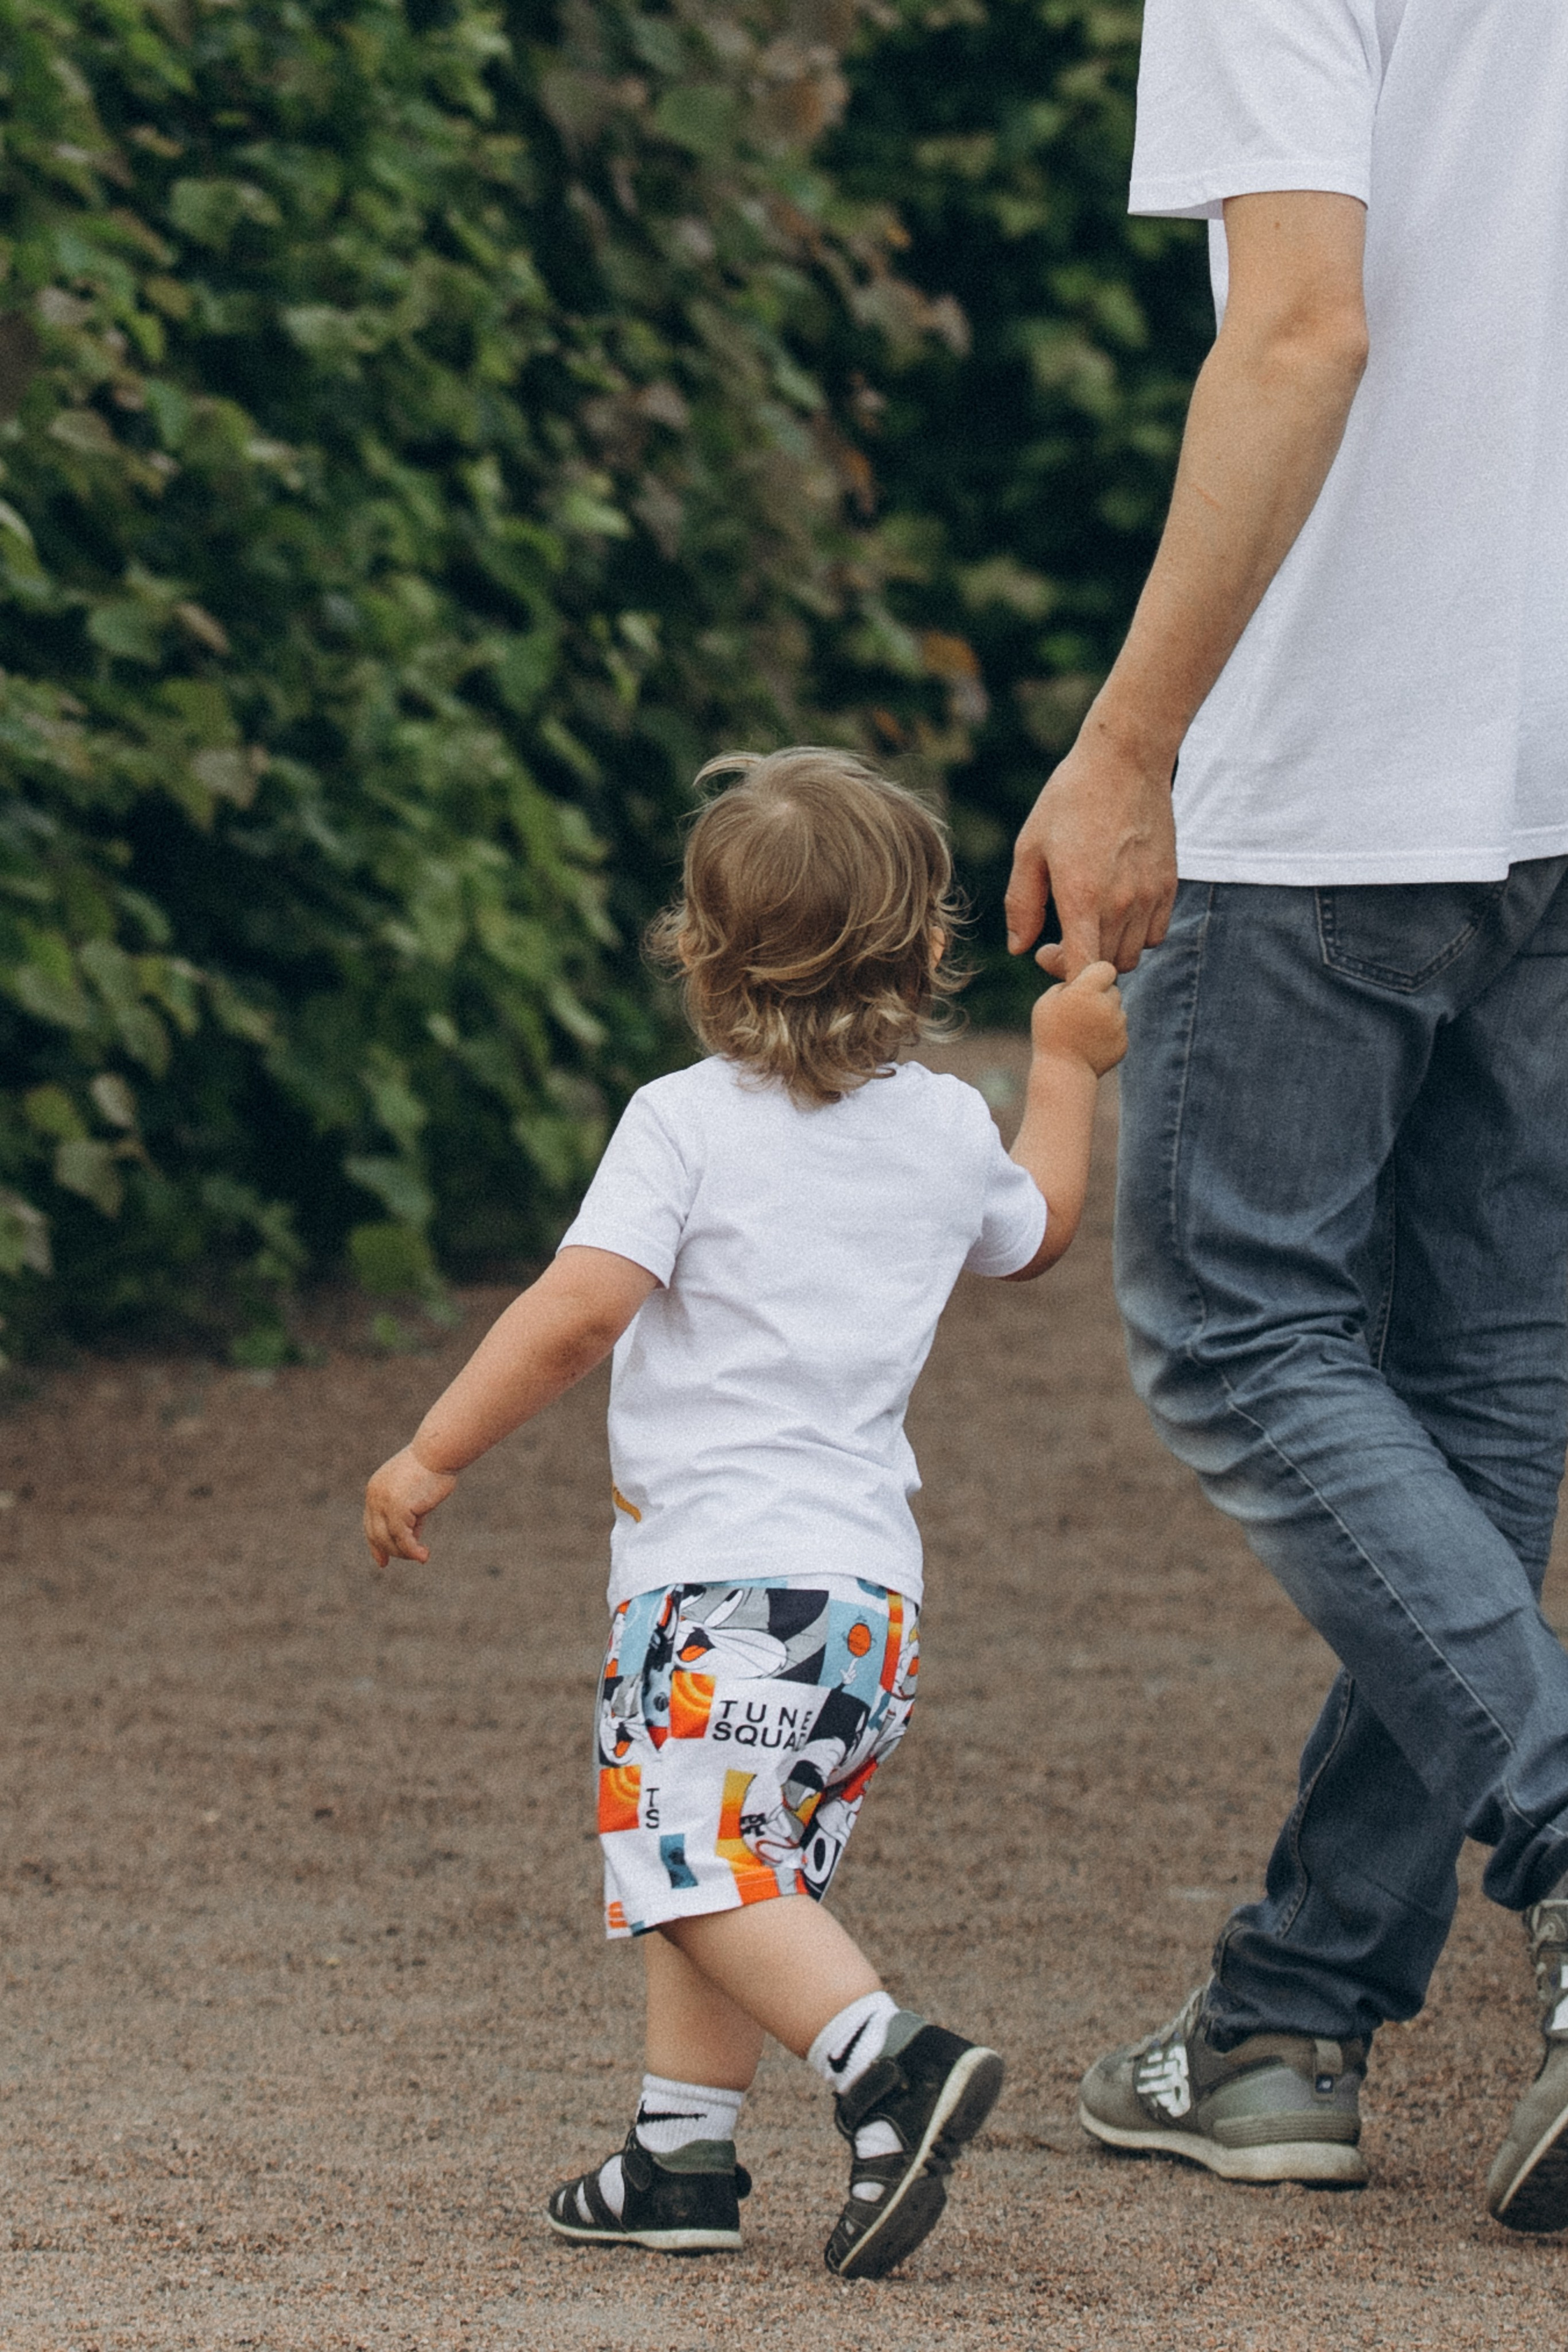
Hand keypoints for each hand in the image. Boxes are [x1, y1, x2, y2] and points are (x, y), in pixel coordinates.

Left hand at [363, 1444, 456, 1567]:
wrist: (438, 1451)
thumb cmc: (433, 1468)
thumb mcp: (418, 1495)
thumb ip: (412, 1516)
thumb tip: (412, 1539)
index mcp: (375, 1490)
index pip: (370, 1524)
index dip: (376, 1544)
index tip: (383, 1561)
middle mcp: (374, 1497)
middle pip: (376, 1534)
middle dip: (391, 1551)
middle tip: (411, 1559)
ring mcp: (383, 1503)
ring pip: (388, 1539)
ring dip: (405, 1553)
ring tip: (422, 1557)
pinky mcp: (397, 1508)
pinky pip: (403, 1538)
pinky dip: (412, 1550)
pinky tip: (424, 1555)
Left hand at [1004, 721, 1176, 976]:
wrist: (1126, 761)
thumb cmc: (1070, 800)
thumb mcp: (1030, 848)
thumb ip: (1023, 903)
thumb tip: (1020, 947)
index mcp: (1081, 897)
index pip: (1081, 969)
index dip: (1061, 975)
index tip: (1046, 951)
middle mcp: (1120, 903)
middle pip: (1106, 967)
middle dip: (1081, 963)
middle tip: (1064, 936)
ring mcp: (1149, 896)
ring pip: (1133, 954)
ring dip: (1109, 949)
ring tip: (1092, 921)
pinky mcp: (1168, 885)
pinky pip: (1156, 933)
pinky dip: (1137, 934)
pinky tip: (1118, 909)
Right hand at [1030, 958, 1126, 1075]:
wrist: (1064, 1072)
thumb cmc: (1049, 1034)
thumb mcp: (1046, 1002)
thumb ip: (1066, 985)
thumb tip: (1080, 980)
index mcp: (1087, 991)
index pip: (1106, 968)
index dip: (1097, 974)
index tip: (1088, 983)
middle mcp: (1107, 1005)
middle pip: (1113, 990)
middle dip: (1102, 996)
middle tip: (1083, 1010)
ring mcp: (1118, 1025)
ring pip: (1118, 1010)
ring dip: (1106, 1016)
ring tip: (1085, 1031)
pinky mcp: (1124, 1042)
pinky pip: (1119, 1030)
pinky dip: (1109, 1035)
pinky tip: (1092, 1044)